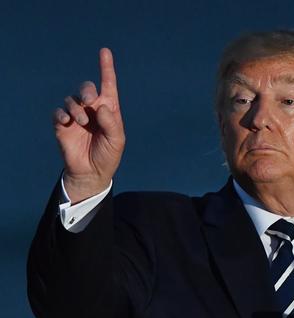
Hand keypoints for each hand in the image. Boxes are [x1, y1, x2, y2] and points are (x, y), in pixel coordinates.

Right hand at [53, 48, 124, 202]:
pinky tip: (68, 121)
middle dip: (87, 91)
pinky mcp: (63, 125)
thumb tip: (100, 106)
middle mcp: (92, 109)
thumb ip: (111, 123)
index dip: (106, 68)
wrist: (91, 172)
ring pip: (72, 100)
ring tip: (81, 122)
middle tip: (89, 102)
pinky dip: (62, 114)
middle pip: (87, 88)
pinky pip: (59, 112)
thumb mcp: (116, 140)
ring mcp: (77, 116)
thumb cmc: (108, 155)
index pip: (108, 85)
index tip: (104, 51)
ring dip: (77, 108)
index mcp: (109, 110)